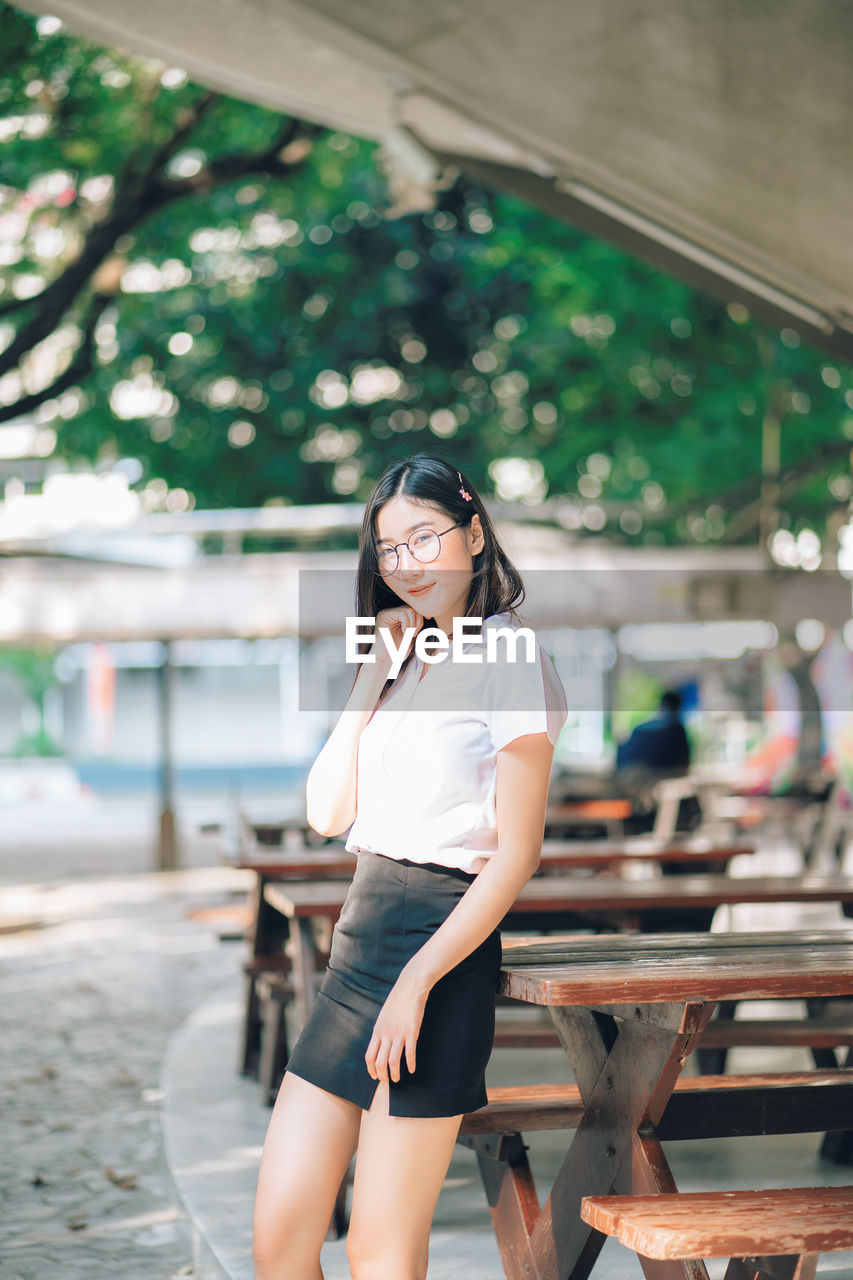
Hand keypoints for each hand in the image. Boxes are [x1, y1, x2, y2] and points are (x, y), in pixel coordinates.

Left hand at [364, 968, 429, 1083]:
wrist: (410, 987)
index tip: (375, 1076)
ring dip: (394, 1074)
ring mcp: (399, 1034)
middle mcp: (386, 1034)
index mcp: (377, 1030)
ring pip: (393, 1061)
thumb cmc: (397, 1000)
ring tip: (397, 1079)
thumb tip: (380, 1044)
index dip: (371, 1069)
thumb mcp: (384, 1016)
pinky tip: (412, 1069)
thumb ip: (382, 1030)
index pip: (369, 1056)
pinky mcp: (412, 1032)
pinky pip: (410, 1054)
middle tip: (387, 1080)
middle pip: (379, 1062)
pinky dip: (410, 1064)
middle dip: (382, 1075)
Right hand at [371, 605, 424, 668]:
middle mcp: (390, 613)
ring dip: (414, 624)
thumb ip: (416, 625)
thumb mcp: (411, 635)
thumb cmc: (397, 651)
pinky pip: (403, 614)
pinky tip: (404, 633)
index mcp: (396, 617)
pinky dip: (408, 624)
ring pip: (409, 610)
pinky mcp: (384, 616)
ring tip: (410, 635)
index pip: (413, 609)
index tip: (427, 621)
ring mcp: (386, 613)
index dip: (422, 615)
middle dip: (418, 621)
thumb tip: (428, 614)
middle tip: (414, 635)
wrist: (385, 660)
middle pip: (412, 607)